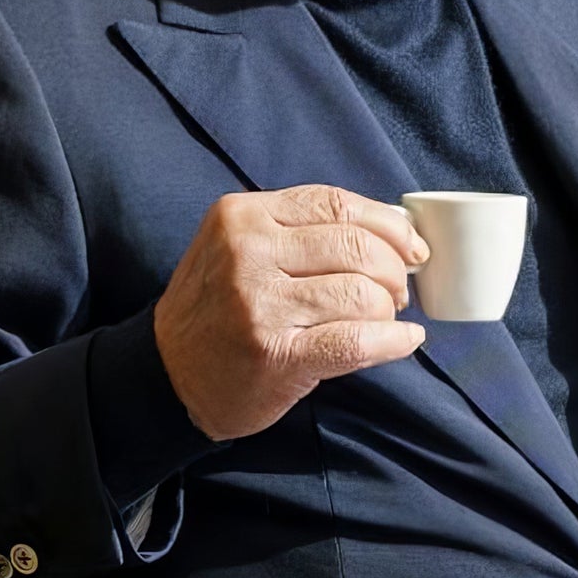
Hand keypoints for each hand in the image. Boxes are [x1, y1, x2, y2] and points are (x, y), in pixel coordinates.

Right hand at [153, 185, 428, 441]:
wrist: (167, 373)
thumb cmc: (217, 307)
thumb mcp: (239, 246)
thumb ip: (300, 230)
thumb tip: (393, 225)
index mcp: (242, 217)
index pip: (335, 204)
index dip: (387, 223)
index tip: (411, 244)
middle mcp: (247, 255)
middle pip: (356, 247)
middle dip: (394, 269)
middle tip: (398, 289)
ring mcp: (259, 306)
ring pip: (361, 294)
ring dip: (388, 308)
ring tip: (385, 317)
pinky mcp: (276, 355)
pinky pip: (356, 341)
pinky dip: (393, 341)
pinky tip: (404, 341)